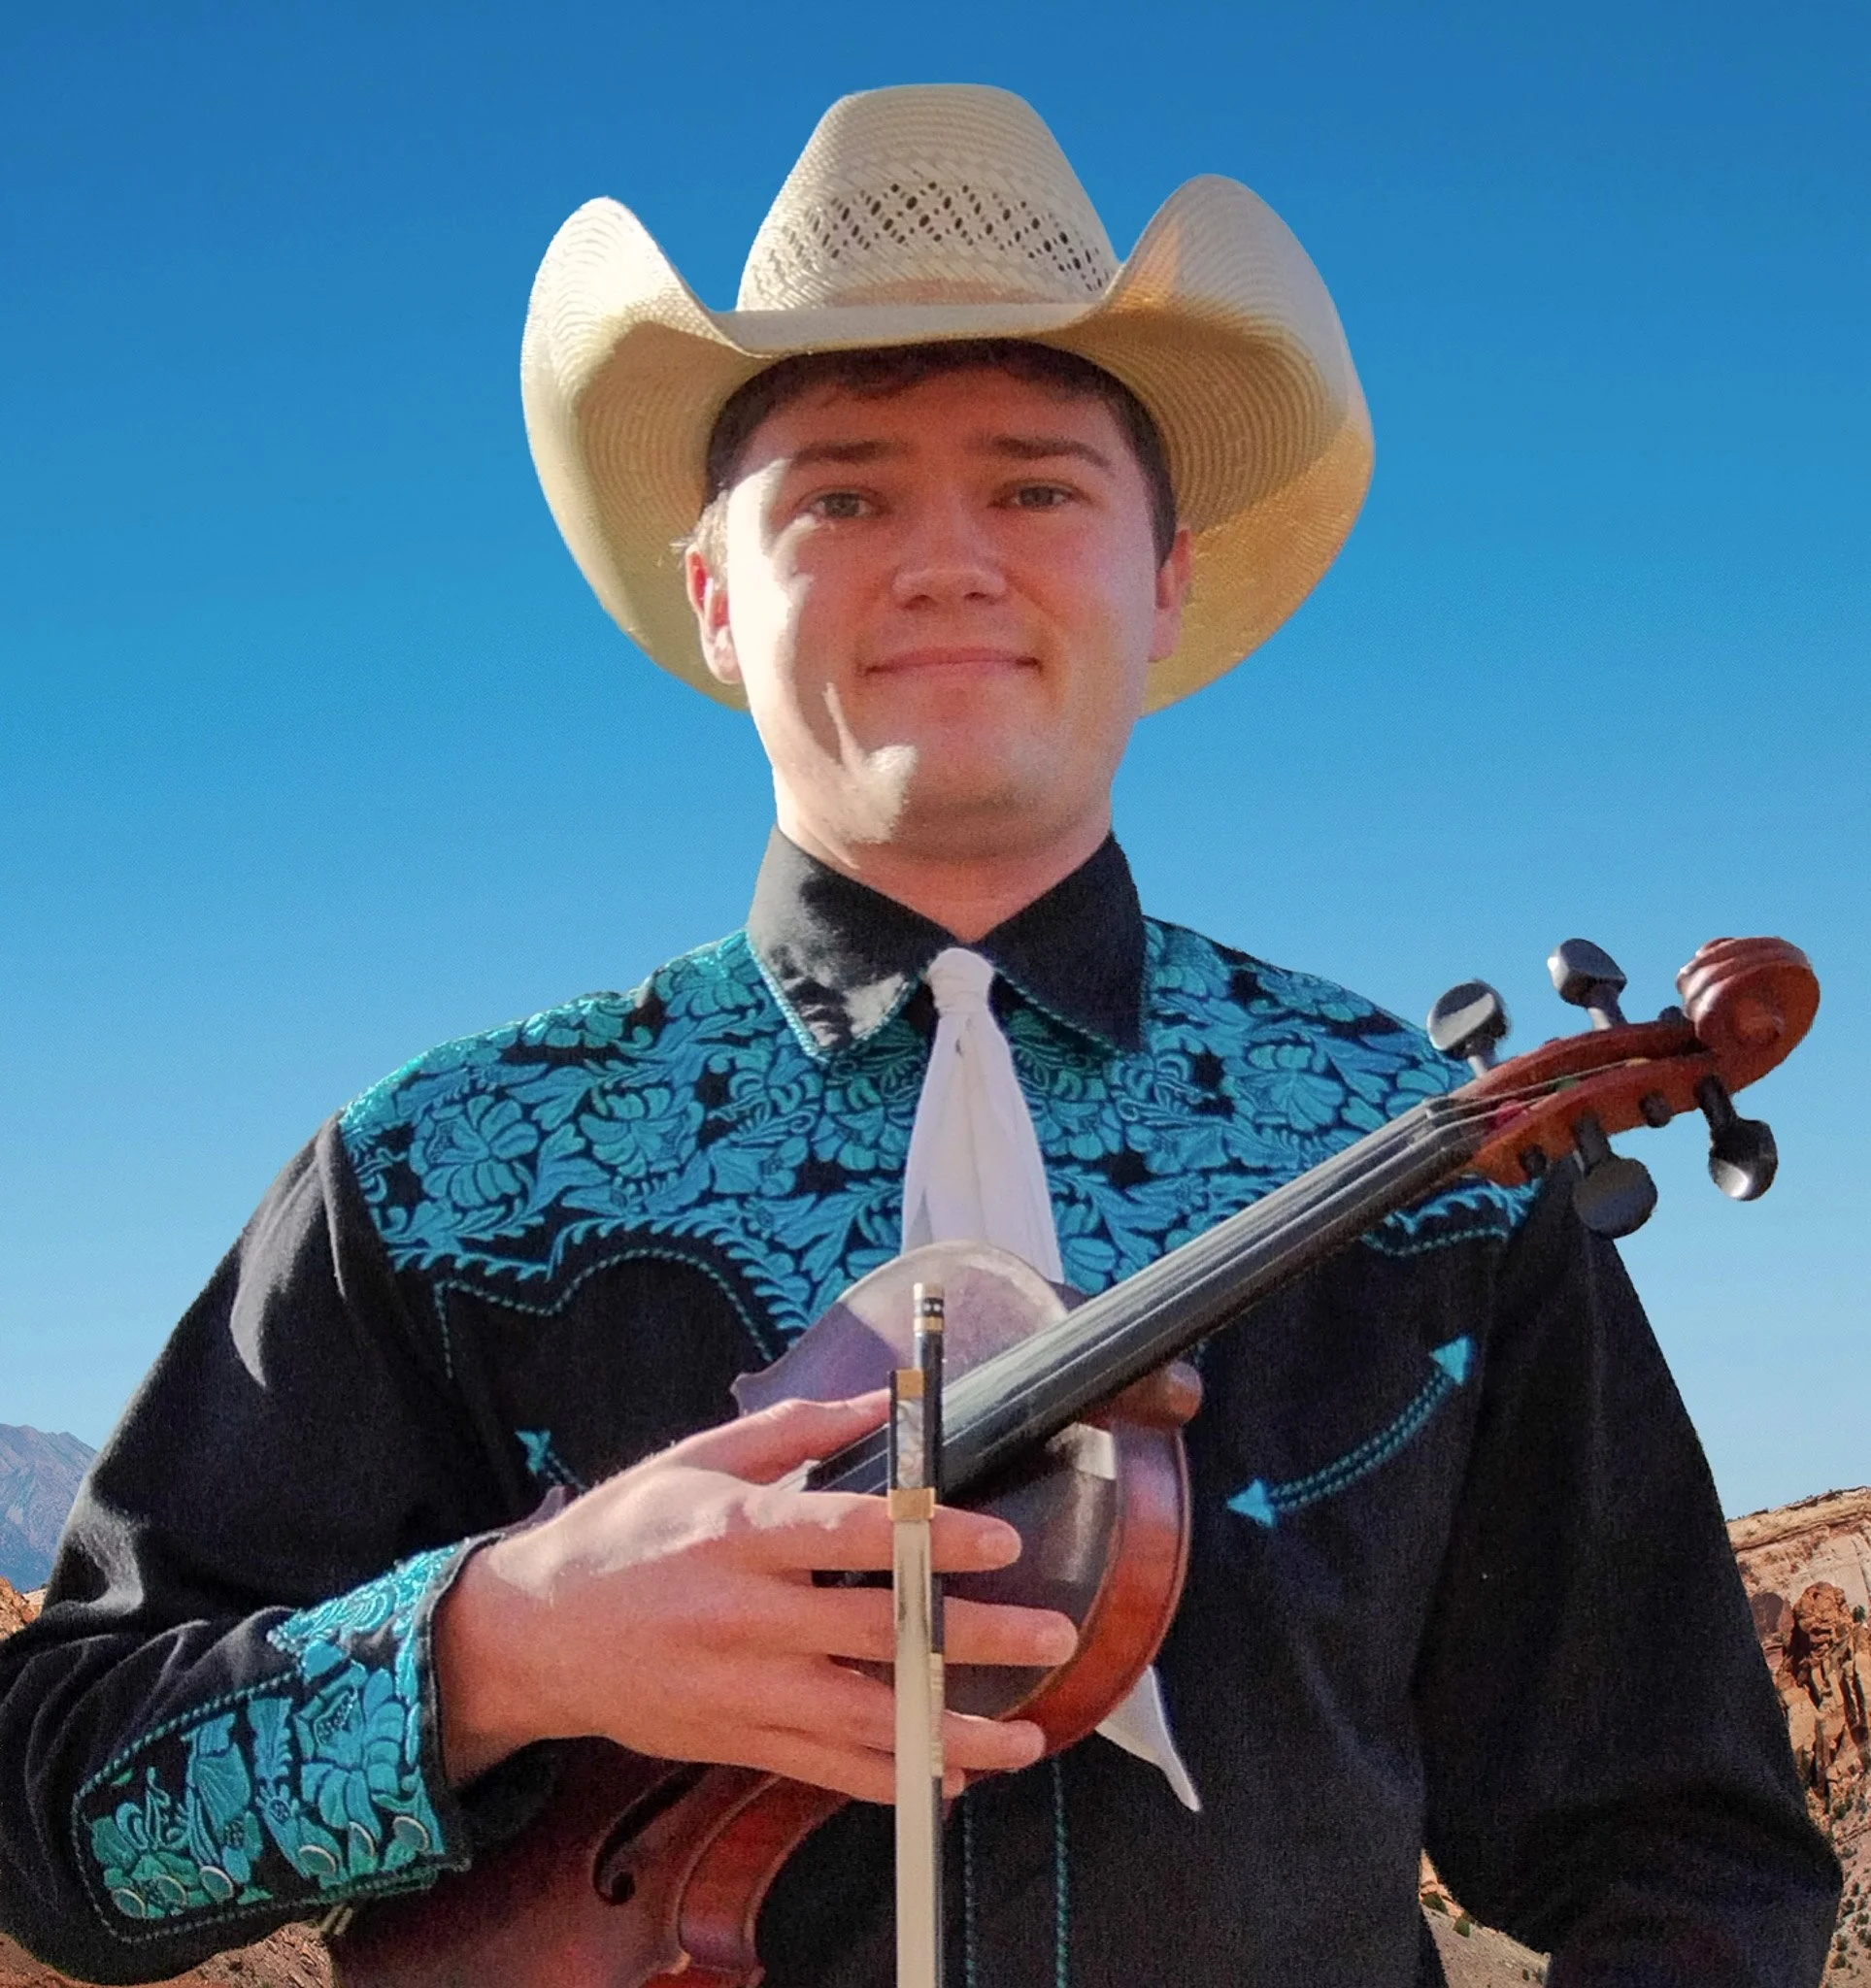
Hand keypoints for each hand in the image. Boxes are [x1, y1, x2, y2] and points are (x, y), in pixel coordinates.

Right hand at [434, 1393, 1074, 1801]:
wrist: (537, 1633)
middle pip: (878, 1630)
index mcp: (739, 1534)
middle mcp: (746, 1615)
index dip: (930, 1538)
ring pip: (865, 1719)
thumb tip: (883, 1400)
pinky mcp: (737, 1738)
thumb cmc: (624, 1532)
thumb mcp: (698, 1459)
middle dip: (973, 1637)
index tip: (999, 1541)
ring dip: (952, 1732)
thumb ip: (796, 1430)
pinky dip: (893, 1779)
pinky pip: (827, 1769)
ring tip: (1027, 1738)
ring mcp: (743, 1688)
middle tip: (1050, 1635)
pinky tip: (953, 1777)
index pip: (850, 1535)